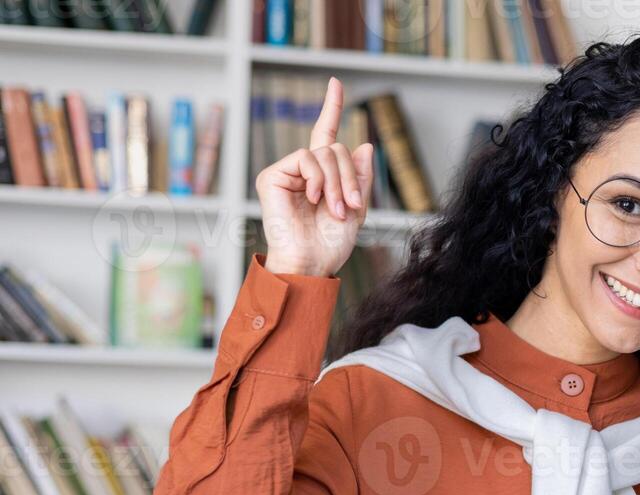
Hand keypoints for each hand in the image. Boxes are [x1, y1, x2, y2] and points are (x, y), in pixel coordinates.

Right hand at [256, 76, 373, 277]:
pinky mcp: (272, 176)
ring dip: (337, 182)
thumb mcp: (357, 209)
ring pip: (323, 152)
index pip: (326, 135)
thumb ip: (360, 178)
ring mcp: (286, 171)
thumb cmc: (331, 244)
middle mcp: (302, 169)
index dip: (331, 108)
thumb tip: (365, 145)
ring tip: (336, 210)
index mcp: (321, 175)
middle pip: (336, 148)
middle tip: (352, 206)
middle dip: (350, 177)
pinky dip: (318, 179)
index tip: (335, 82)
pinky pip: (305, 158)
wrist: (311, 263)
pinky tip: (314, 199)